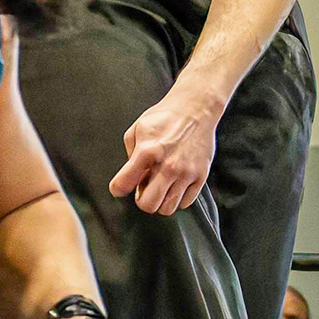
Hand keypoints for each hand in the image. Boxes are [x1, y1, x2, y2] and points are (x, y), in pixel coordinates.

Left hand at [108, 81, 226, 218]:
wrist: (196, 109)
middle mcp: (168, 166)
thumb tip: (130, 178)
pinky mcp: (200, 176)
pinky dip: (177, 198)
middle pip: (148, 205)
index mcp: (147, 151)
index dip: (118, 188)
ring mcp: (186, 173)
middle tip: (144, 189)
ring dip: (161, 201)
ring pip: (167, 208)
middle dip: (142, 200)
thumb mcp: (138, 129)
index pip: (124, 184)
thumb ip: (130, 155)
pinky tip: (174, 184)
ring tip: (160, 187)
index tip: (121, 187)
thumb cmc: (166, 117)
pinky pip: (185, 203)